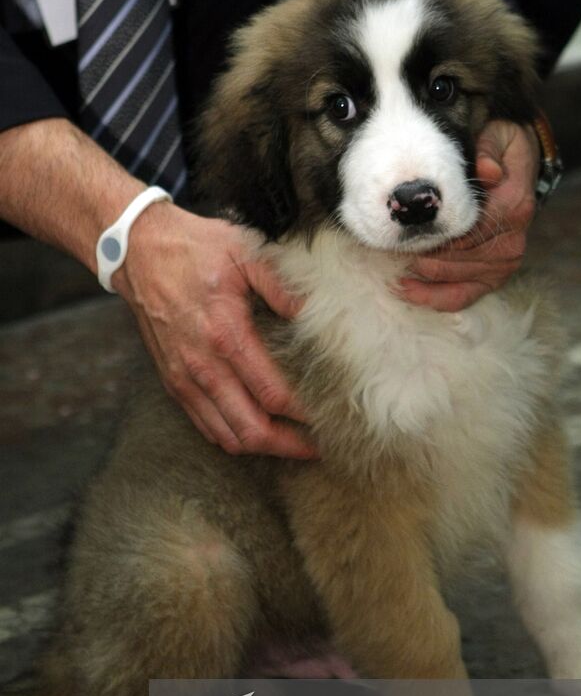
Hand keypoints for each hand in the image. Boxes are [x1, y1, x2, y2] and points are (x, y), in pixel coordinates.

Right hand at [117, 203, 316, 458]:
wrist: (137, 250)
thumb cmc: (195, 248)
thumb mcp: (245, 251)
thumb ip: (282, 285)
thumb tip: (315, 311)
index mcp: (225, 334)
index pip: (271, 394)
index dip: (303, 414)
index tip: (328, 417)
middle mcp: (202, 365)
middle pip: (251, 429)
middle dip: (288, 445)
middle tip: (319, 447)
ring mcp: (184, 378)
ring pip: (227, 436)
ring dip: (262, 447)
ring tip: (294, 445)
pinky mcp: (173, 382)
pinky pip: (206, 426)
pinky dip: (234, 438)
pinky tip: (258, 433)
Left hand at [397, 120, 539, 311]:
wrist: (519, 167)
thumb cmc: (501, 150)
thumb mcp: (499, 135)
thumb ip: (490, 149)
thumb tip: (487, 172)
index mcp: (514, 206)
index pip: (469, 228)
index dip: (437, 233)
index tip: (406, 230)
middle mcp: (512, 239)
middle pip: (459, 258)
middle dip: (424, 255)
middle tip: (391, 251)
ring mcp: (505, 261)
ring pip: (457, 279)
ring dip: (424, 279)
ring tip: (393, 272)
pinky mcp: (496, 275)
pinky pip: (465, 295)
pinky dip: (436, 298)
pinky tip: (408, 292)